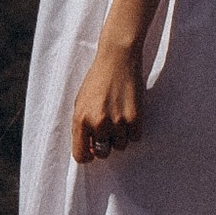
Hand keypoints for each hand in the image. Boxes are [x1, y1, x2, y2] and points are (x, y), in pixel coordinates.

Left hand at [70, 43, 146, 163]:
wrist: (117, 59)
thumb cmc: (97, 79)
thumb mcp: (80, 102)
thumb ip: (81, 126)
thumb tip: (88, 147)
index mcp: (81, 119)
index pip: (80, 154)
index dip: (86, 156)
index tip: (91, 150)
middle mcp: (98, 123)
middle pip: (103, 153)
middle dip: (104, 145)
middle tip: (107, 130)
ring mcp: (118, 122)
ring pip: (121, 146)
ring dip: (120, 136)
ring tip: (118, 116)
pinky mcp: (135, 118)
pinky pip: (135, 138)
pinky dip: (132, 130)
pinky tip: (128, 114)